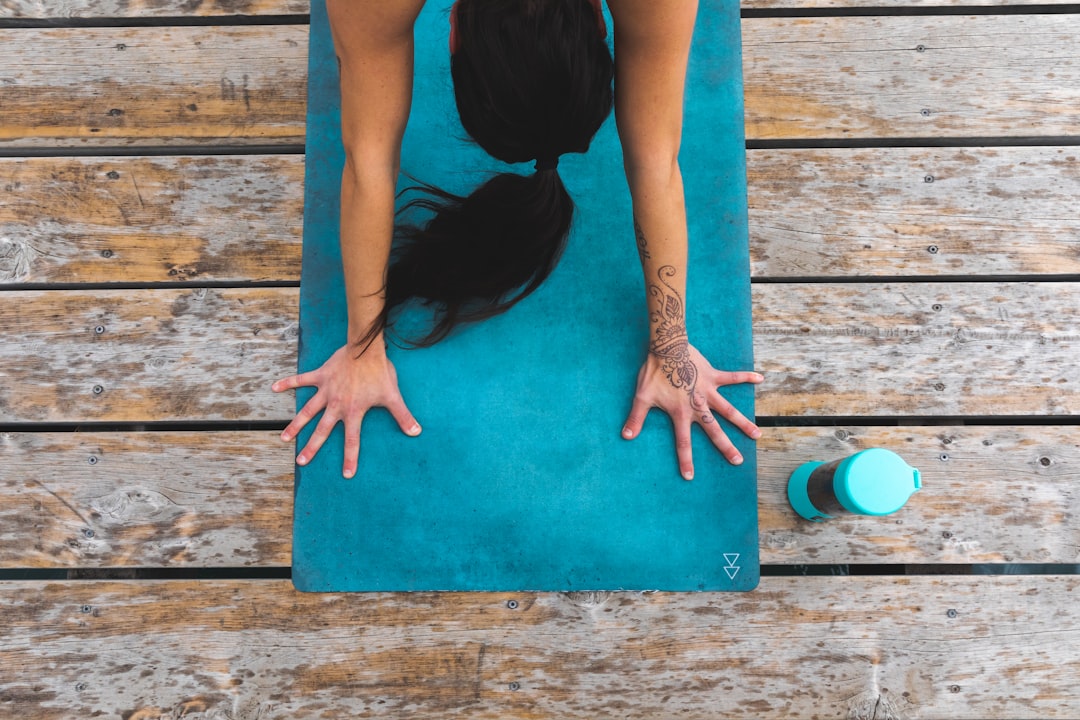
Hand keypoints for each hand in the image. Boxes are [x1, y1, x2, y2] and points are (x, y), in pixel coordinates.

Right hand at [272, 341, 419, 478]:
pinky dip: (288, 383)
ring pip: (307, 411)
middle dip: (312, 447)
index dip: (351, 458)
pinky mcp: (320, 376)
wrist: (366, 348)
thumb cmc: (379, 372)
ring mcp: (326, 390)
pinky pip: (301, 380)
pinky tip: (274, 388)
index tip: (347, 474)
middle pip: (322, 431)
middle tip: (302, 462)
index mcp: (353, 412)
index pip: (352, 440)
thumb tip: (416, 432)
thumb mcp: (393, 396)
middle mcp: (336, 405)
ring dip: (295, 425)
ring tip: (284, 438)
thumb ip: (403, 416)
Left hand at [621, 341, 762, 479]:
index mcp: (681, 413)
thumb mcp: (642, 397)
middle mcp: (698, 406)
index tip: (690, 476)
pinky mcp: (713, 376)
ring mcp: (708, 391)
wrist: (666, 348)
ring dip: (743, 422)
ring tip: (757, 434)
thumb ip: (636, 418)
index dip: (685, 460)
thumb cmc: (653, 372)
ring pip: (729, 410)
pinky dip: (746, 377)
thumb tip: (626, 436)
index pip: (683, 442)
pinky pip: (732, 377)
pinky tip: (760, 379)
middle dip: (725, 447)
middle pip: (714, 431)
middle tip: (738, 461)